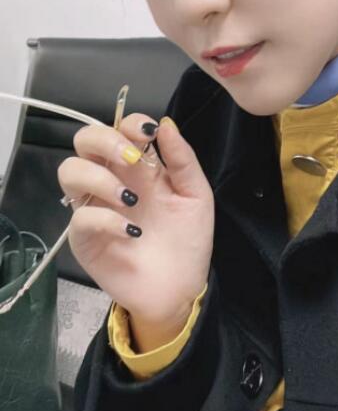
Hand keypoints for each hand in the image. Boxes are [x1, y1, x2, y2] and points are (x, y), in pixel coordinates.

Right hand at [58, 115, 213, 332]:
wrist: (181, 288)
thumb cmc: (188, 240)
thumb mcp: (195, 195)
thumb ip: (182, 159)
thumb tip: (166, 124)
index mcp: (139, 166)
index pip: (120, 128)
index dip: (129, 123)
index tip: (148, 134)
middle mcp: (112, 179)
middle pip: (84, 140)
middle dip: (105, 140)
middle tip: (131, 158)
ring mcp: (95, 206)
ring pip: (69, 171)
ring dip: (99, 176)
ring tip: (130, 198)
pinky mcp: (85, 238)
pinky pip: (80, 217)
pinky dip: (105, 218)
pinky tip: (131, 230)